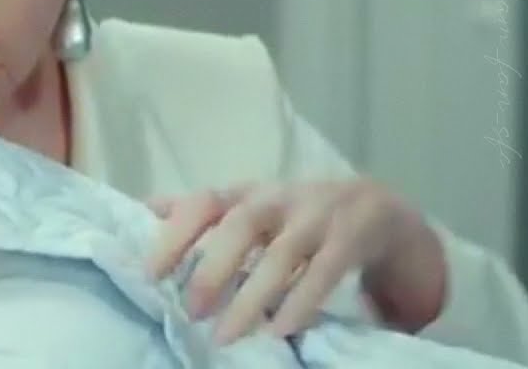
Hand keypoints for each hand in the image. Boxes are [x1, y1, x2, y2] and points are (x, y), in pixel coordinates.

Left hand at [144, 180, 436, 344]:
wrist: (382, 209)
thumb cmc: (299, 214)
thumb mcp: (252, 207)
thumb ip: (205, 211)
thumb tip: (146, 207)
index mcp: (249, 192)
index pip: (205, 202)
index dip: (175, 233)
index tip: (149, 273)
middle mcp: (280, 197)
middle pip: (242, 223)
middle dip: (213, 266)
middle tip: (191, 309)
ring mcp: (319, 214)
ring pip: (282, 254)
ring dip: (253, 296)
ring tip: (227, 334)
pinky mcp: (353, 238)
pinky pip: (325, 271)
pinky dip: (301, 301)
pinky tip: (281, 330)